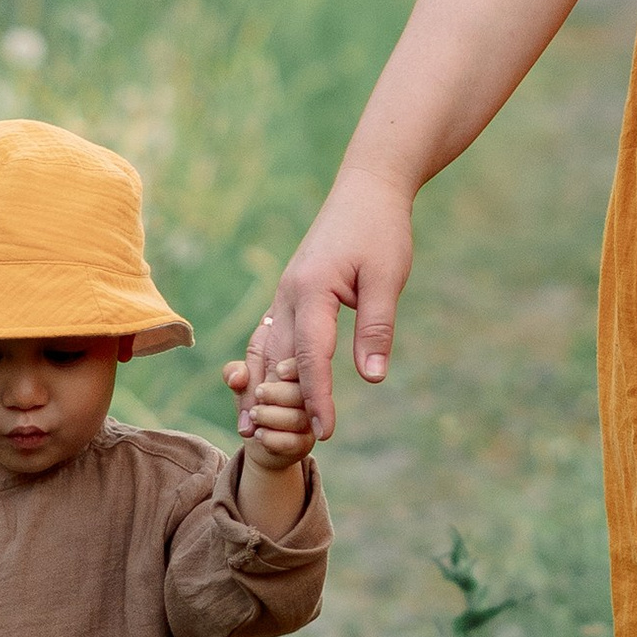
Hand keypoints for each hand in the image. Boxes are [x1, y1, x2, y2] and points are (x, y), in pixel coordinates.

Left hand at [222, 350, 317, 475]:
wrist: (253, 430)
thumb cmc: (253, 394)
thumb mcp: (243, 377)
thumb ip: (236, 372)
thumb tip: (237, 379)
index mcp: (302, 373)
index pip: (310, 367)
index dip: (295, 368)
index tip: (279, 370)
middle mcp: (312, 397)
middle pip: (307, 395)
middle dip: (278, 394)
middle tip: (259, 393)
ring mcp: (311, 421)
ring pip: (300, 419)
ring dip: (271, 417)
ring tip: (254, 414)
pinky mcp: (304, 442)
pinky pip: (294, 443)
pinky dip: (272, 439)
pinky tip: (259, 433)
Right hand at [250, 168, 415, 439]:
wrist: (366, 190)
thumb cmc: (381, 231)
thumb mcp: (387, 279)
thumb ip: (376, 328)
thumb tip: (371, 378)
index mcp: (311, 291)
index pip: (311, 357)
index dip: (317, 397)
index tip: (324, 432)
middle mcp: (288, 294)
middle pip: (276, 360)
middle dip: (279, 404)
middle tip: (281, 446)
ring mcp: (283, 293)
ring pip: (262, 349)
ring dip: (256, 389)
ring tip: (249, 428)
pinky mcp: (289, 293)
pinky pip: (267, 335)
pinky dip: (260, 366)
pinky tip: (258, 388)